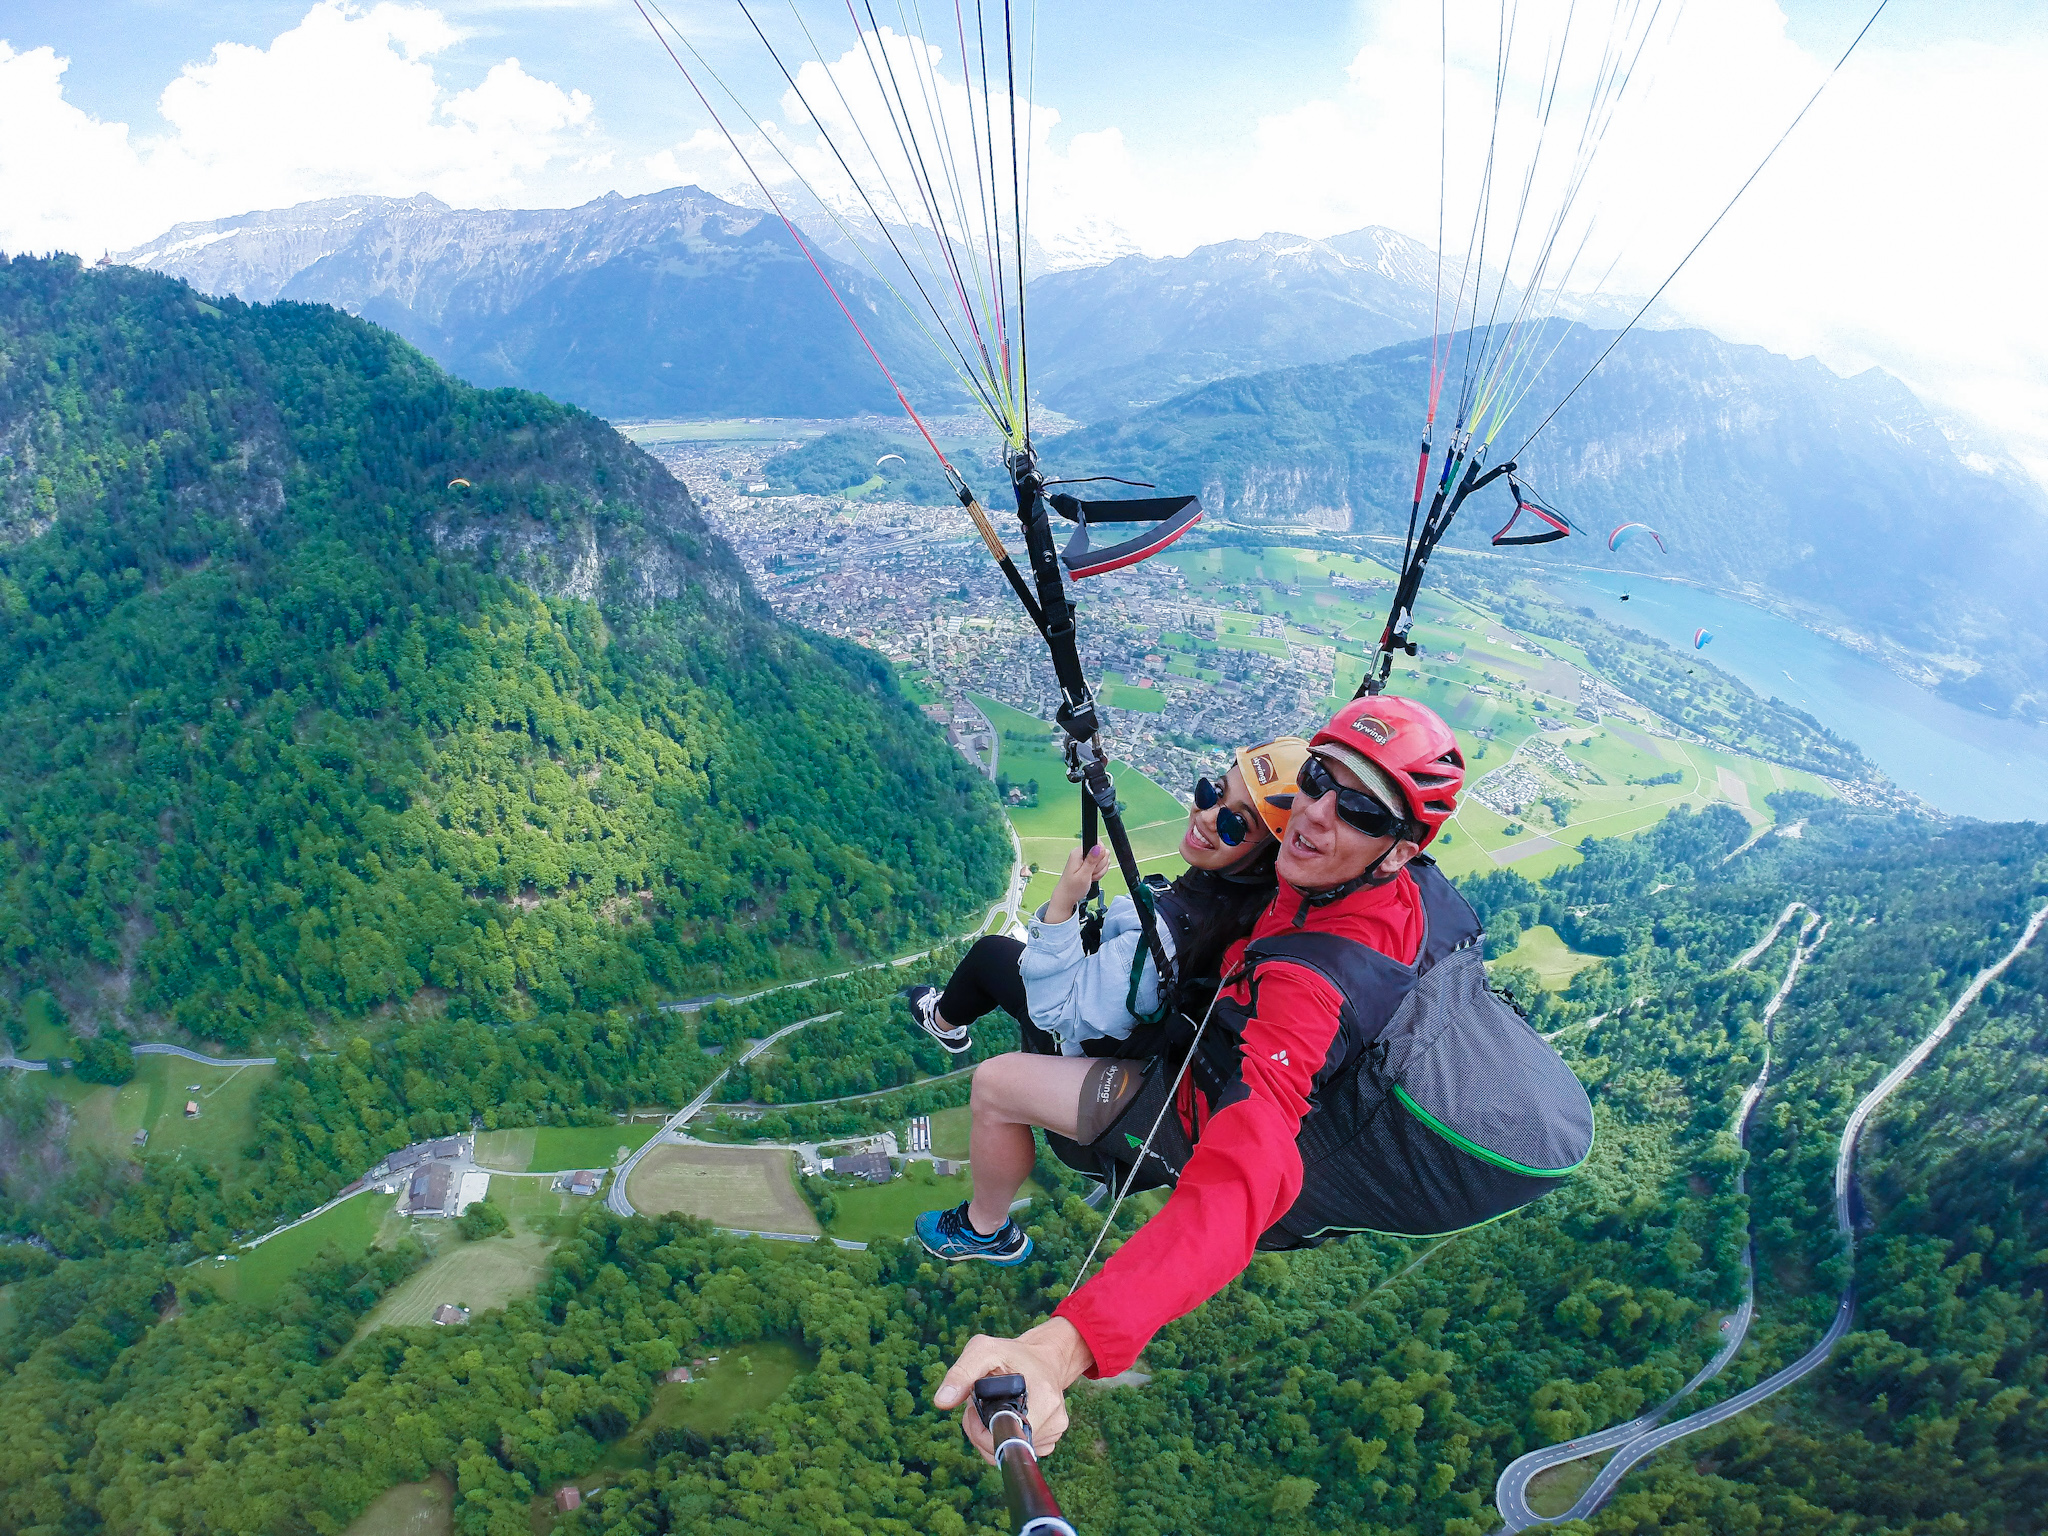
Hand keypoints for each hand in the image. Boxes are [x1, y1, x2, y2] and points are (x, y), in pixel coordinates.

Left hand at [933, 1317, 1094, 1463]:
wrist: (1044, 1358)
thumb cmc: (1012, 1354)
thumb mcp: (984, 1350)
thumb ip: (961, 1372)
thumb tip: (941, 1401)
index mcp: (1043, 1399)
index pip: (1006, 1437)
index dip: (981, 1430)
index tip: (974, 1408)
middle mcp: (1054, 1421)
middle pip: (1003, 1449)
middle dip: (980, 1432)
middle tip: (976, 1406)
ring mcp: (1054, 1433)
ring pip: (1008, 1452)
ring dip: (990, 1435)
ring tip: (990, 1407)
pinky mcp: (1051, 1440)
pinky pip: (1017, 1450)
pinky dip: (1003, 1438)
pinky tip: (1003, 1417)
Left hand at [1044, 844, 1110, 924]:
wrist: (1067, 897)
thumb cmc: (1072, 888)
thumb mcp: (1083, 875)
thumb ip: (1092, 861)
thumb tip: (1098, 847)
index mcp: (1079, 852)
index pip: (1098, 844)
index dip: (1100, 855)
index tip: (1094, 866)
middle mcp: (1082, 853)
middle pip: (1102, 852)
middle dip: (1100, 865)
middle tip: (1090, 874)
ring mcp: (1086, 858)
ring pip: (1103, 860)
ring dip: (1099, 871)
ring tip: (1089, 877)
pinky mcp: (1088, 864)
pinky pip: (1101, 866)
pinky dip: (1098, 873)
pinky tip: (1091, 878)